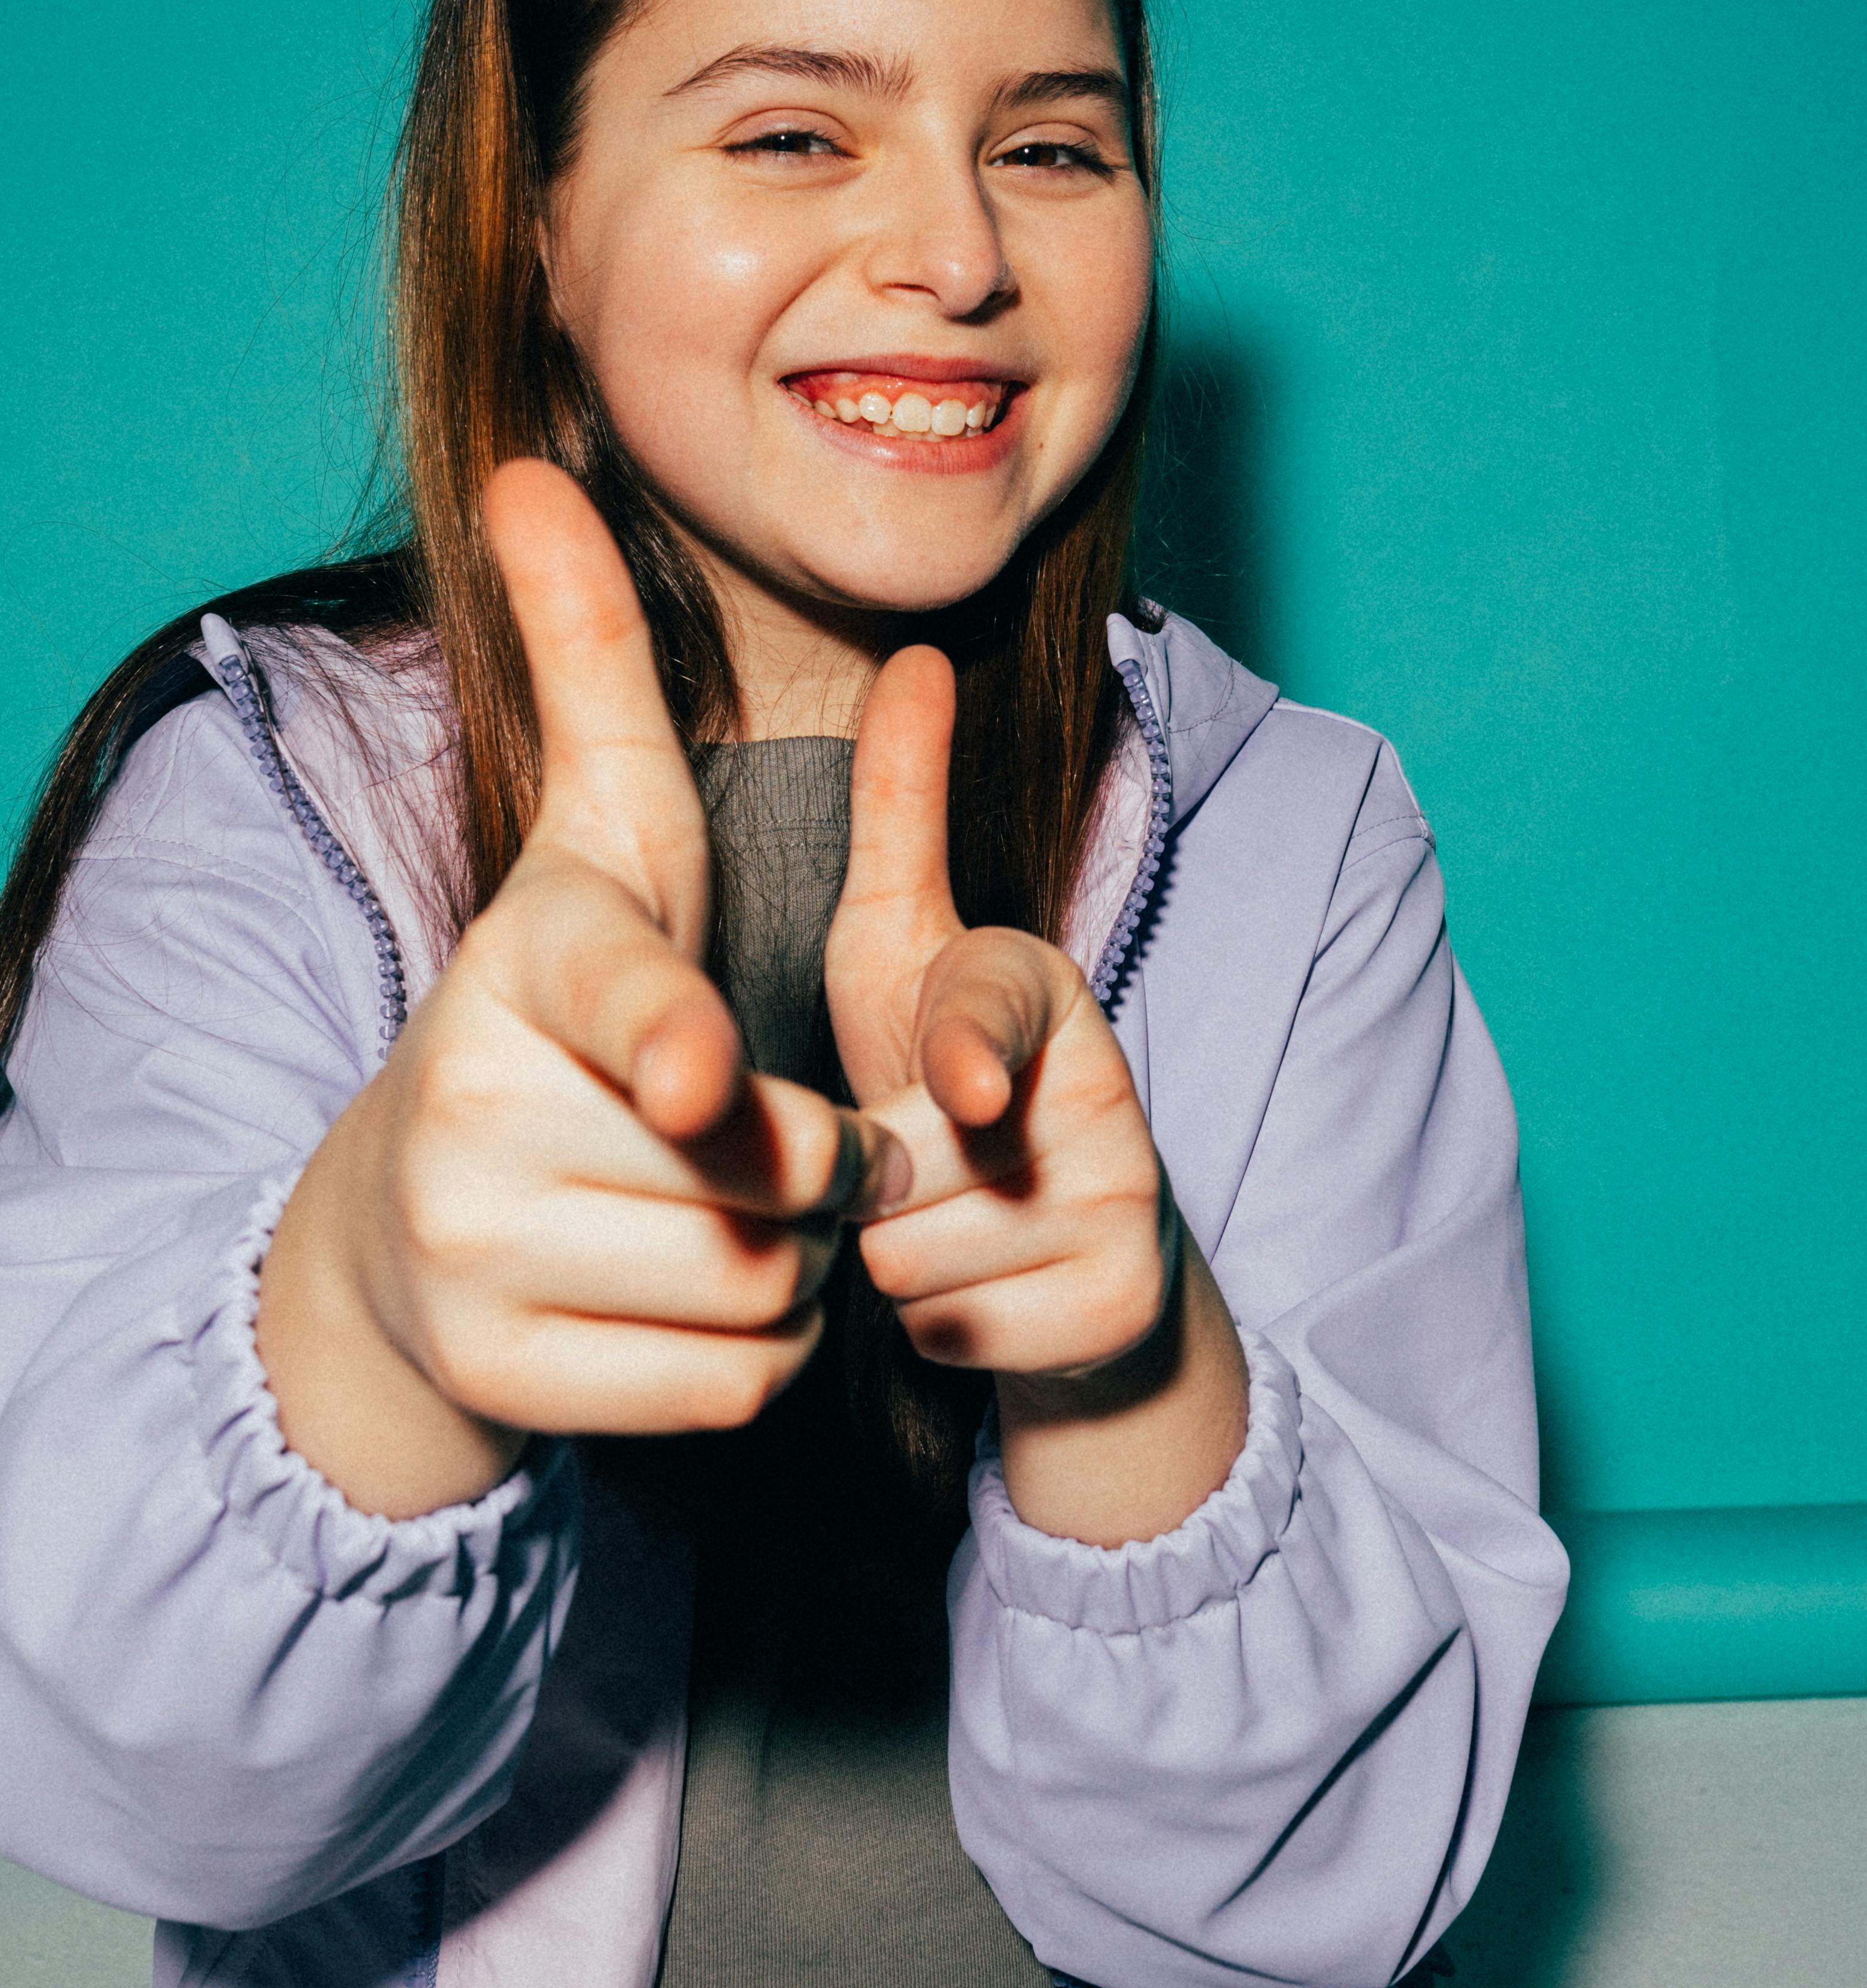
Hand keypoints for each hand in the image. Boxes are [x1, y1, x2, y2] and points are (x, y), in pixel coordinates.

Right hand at [256, 463, 902, 1519]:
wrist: (401, 1223)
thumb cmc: (554, 999)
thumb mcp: (594, 834)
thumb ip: (589, 663)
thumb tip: (527, 467)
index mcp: (523, 964)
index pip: (614, 995)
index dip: (667, 1032)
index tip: (698, 1070)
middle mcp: (479, 1109)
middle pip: (769, 1170)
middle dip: (808, 1166)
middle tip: (736, 1130)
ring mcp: (475, 1255)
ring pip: (763, 1286)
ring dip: (789, 1262)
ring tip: (704, 1207)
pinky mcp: (502, 1378)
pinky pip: (731, 1385)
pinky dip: (746, 1356)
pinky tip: (676, 1294)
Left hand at [827, 648, 1249, 1544]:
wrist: (1067, 1258)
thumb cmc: (948, 1082)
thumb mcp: (906, 947)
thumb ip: (901, 813)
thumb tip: (914, 651)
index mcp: (1041, 992)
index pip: (991, 1013)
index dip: (968, 1050)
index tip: (963, 1089)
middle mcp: (1103, 1091)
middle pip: (897, 1165)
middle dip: (866, 1183)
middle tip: (913, 1163)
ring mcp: (1122, 1206)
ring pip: (912, 1259)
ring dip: (891, 1261)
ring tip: (939, 1224)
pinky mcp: (1120, 1308)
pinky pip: (950, 1336)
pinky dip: (938, 1329)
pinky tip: (973, 1292)